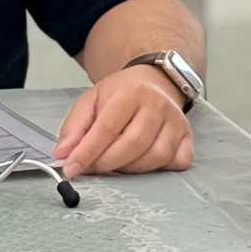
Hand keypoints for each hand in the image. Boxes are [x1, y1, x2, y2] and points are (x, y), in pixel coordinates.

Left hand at [52, 65, 194, 178]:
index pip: (107, 127)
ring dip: (129, 169)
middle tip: (91, 169)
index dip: (87, 152)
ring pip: (154, 157)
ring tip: (114, 164)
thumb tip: (63, 154)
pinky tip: (143, 162)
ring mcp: (176, 122)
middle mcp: (157, 105)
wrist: (153, 82)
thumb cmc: (121, 94)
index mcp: (130, 92)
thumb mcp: (91, 100)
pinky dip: (159, 169)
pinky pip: (177, 162)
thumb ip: (74, 127)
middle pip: (132, 145)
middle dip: (106, 163)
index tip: (72, 169)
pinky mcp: (187, 136)